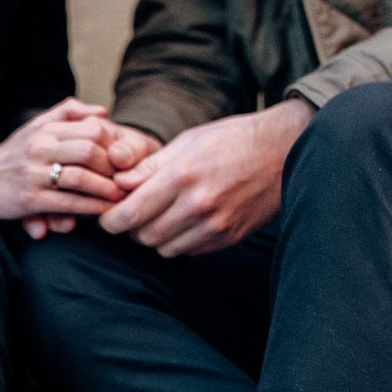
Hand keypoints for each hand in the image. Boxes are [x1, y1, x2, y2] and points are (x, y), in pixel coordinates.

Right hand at [20, 118, 163, 238]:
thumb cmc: (17, 153)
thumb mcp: (38, 125)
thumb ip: (69, 112)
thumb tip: (103, 112)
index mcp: (46, 128)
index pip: (91, 129)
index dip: (113, 145)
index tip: (123, 159)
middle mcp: (40, 147)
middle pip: (90, 151)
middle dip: (113, 168)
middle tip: (125, 180)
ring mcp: (35, 174)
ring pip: (81, 177)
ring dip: (106, 189)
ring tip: (119, 196)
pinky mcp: (31, 199)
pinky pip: (68, 203)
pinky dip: (90, 207)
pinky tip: (103, 210)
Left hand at [102, 100, 312, 257]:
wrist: (284, 152)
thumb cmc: (233, 140)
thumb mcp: (189, 141)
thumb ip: (150, 166)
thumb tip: (118, 183)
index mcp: (183, 176)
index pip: (131, 213)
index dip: (110, 220)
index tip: (106, 217)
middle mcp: (198, 205)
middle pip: (144, 236)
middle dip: (131, 228)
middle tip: (131, 213)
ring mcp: (215, 226)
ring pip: (164, 249)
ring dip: (154, 237)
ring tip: (158, 216)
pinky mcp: (228, 238)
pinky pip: (188, 251)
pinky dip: (178, 241)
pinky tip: (182, 222)